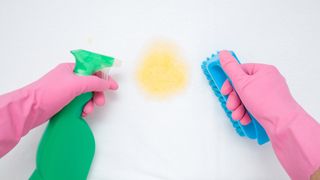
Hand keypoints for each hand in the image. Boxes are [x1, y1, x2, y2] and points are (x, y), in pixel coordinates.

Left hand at [32, 63, 117, 119]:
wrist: (30, 109)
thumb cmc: (51, 92)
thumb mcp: (77, 84)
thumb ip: (95, 82)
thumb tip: (109, 84)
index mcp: (72, 69)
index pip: (93, 69)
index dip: (104, 77)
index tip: (112, 87)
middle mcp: (69, 78)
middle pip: (91, 84)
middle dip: (97, 94)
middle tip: (99, 102)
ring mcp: (66, 90)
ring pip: (85, 95)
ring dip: (90, 103)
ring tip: (87, 110)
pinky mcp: (63, 102)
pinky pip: (78, 103)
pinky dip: (82, 108)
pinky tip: (81, 113)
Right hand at [219, 51, 319, 179]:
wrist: (284, 125)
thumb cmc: (267, 103)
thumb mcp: (242, 83)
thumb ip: (230, 68)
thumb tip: (223, 54)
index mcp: (264, 71)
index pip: (241, 70)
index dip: (230, 82)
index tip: (225, 91)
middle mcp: (268, 81)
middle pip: (243, 86)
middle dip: (234, 99)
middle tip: (231, 105)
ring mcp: (270, 95)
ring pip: (247, 98)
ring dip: (239, 108)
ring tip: (238, 115)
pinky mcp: (270, 107)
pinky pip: (254, 107)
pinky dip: (247, 113)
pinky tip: (245, 119)